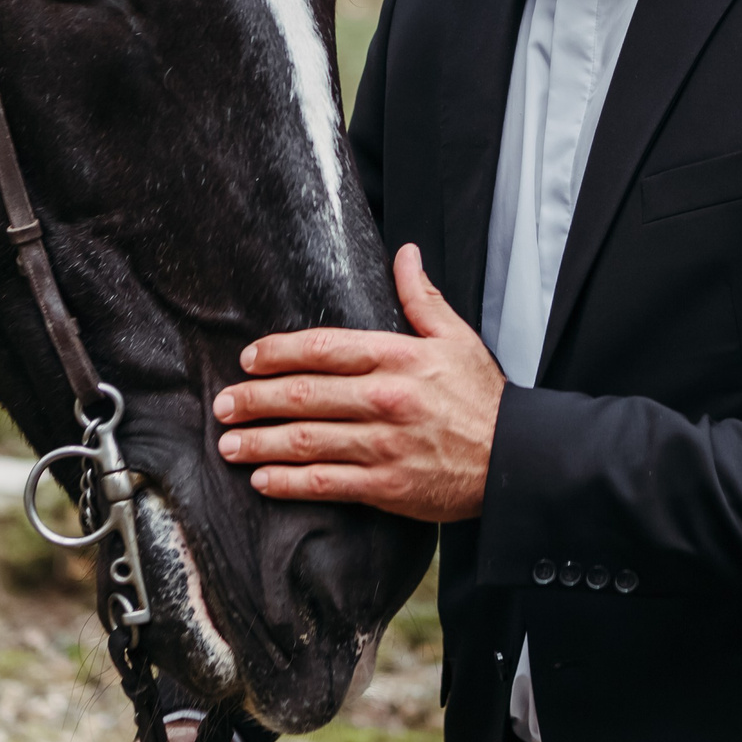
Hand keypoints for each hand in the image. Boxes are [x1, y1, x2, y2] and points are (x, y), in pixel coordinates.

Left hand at [213, 243, 504, 520]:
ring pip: (306, 441)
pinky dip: (289, 482)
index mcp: (398, 358)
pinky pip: (326, 483)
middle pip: (304, 394)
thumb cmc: (484, 399)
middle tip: (224, 403)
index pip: (323, 348)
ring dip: (260, 442)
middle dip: (255, 399)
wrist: (516, 460)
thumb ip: (422, 298)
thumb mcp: (457, 338)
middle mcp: (385, 399)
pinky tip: (263, 479)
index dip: (279, 353)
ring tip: (229, 443)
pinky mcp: (387, 486)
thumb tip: (405, 255)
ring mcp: (383, 445)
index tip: (250, 358)